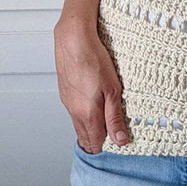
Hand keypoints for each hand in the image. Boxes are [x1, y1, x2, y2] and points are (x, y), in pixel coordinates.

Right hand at [53, 20, 129, 152]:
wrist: (73, 39)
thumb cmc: (93, 60)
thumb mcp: (113, 90)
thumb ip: (115, 117)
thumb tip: (120, 140)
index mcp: (87, 115)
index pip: (95, 144)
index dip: (107, 146)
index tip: (119, 141)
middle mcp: (74, 111)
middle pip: (85, 137)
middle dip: (98, 140)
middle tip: (113, 136)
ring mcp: (67, 101)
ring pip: (79, 124)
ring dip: (91, 127)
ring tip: (105, 121)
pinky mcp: (65, 90)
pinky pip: (74, 110)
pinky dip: (84, 114)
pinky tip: (92, 103)